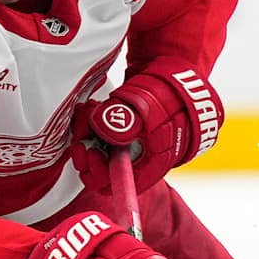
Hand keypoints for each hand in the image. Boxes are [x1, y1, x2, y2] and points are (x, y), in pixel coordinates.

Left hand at [71, 65, 221, 194]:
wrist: (176, 72)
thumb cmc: (172, 95)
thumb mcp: (150, 108)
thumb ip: (125, 121)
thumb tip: (101, 130)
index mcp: (147, 165)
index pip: (114, 185)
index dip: (97, 173)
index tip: (92, 152)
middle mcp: (135, 160)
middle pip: (99, 170)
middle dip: (86, 152)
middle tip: (82, 132)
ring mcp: (125, 146)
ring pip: (94, 151)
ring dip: (84, 134)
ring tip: (86, 113)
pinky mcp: (117, 131)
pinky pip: (95, 136)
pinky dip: (88, 124)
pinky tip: (90, 108)